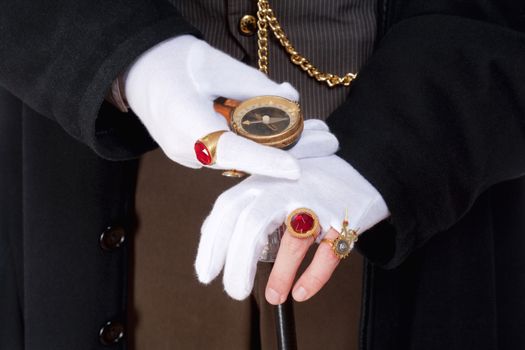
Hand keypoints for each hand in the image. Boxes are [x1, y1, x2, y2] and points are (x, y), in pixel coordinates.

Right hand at [125, 35, 299, 178]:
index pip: (230, 150)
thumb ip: (254, 84)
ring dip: (274, 147)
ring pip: (240, 158)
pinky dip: (257, 145)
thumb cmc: (171, 61)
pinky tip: (283, 132)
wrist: (136, 70)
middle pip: (243, 159)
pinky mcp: (193, 154)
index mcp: (185, 124)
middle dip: (284, 151)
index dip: (264, 161)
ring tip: (316, 134)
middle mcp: (185, 150)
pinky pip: (231, 154)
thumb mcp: (215, 64)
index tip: (295, 169)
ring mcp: (187, 156)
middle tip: (327, 141)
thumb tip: (291, 99)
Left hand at [195, 137, 389, 300]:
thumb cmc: (310, 176)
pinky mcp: (344, 216)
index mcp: (264, 179)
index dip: (212, 243)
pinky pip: (328, 252)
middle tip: (234, 291)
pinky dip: (314, 276)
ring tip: (272, 297)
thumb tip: (209, 231)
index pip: (228, 209)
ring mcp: (316, 201)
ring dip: (279, 275)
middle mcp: (286, 187)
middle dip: (238, 264)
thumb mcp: (272, 180)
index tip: (206, 272)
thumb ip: (243, 201)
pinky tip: (302, 292)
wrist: (364, 160)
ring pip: (292, 241)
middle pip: (252, 226)